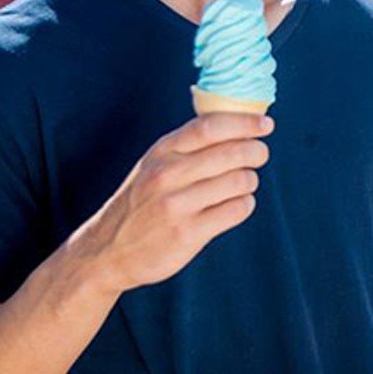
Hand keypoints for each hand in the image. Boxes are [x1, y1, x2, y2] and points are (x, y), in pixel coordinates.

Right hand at [70, 112, 273, 296]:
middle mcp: (168, 175)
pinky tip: (235, 205)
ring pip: (241, 181)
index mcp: (162, 151)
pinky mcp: (188, 233)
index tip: (266, 124)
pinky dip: (244, 205)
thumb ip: (190, 144)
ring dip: (249, 181)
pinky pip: (238, 210)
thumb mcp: (155, 163)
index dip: (245, 122)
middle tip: (259, 155)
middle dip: (256, 152)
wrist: (106, 251)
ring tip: (241, 184)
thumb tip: (239, 123)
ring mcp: (177, 205)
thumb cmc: (142, 201)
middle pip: (233, 153)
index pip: (210, 126)